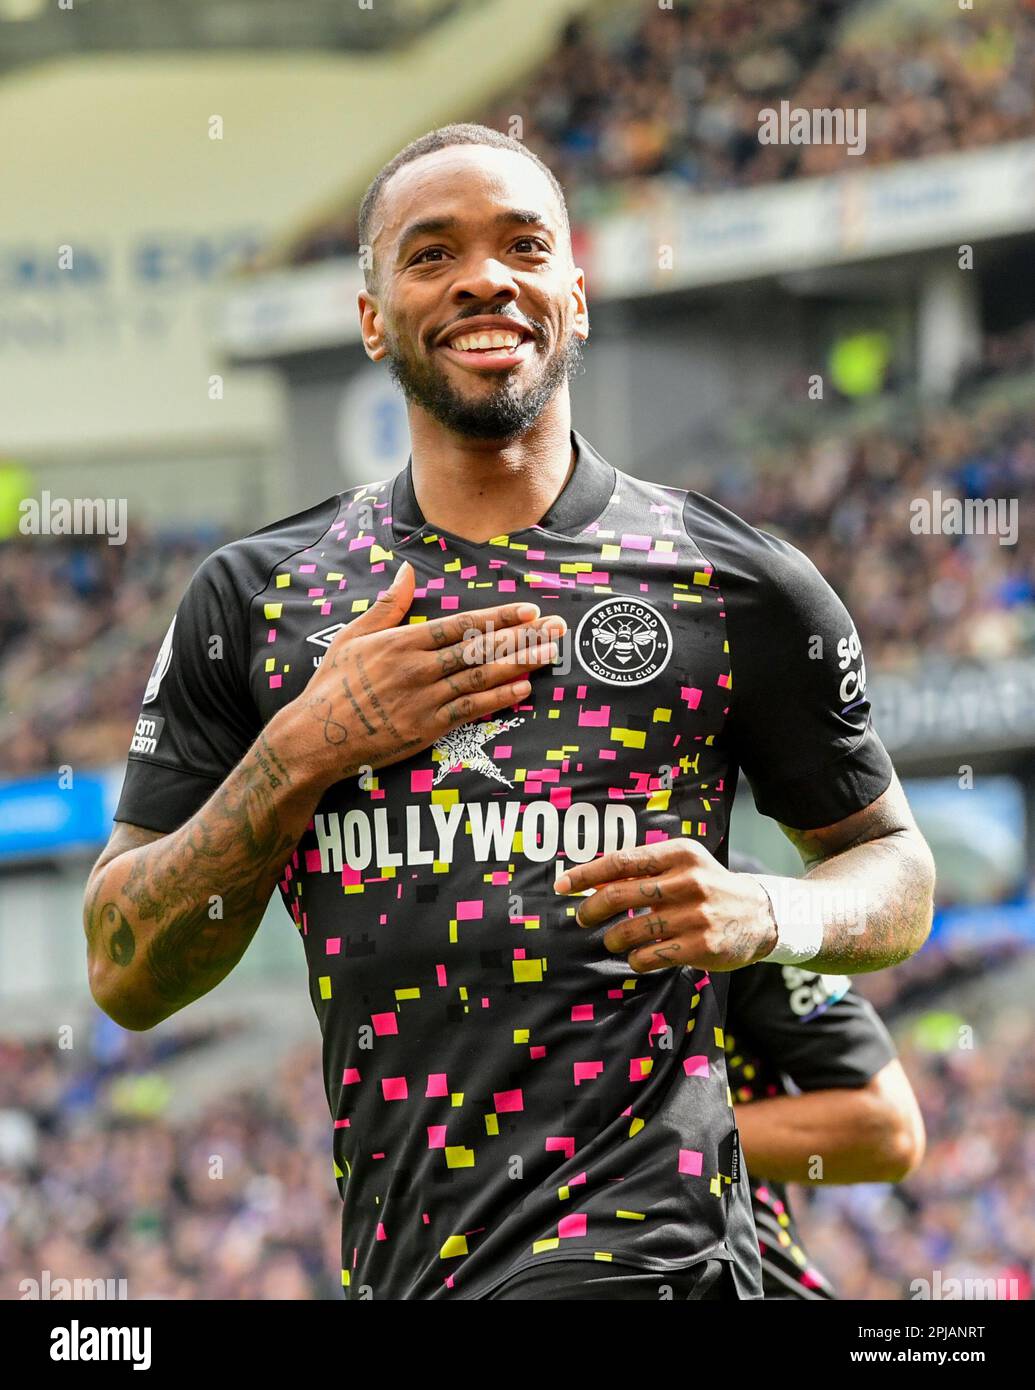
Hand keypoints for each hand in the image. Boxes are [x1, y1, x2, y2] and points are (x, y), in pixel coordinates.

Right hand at [285, 559, 564, 787]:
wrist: (315, 737)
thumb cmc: (332, 685)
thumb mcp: (352, 637)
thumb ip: (386, 606)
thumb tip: (405, 572)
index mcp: (401, 642)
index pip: (461, 625)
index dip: (498, 617)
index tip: (528, 611)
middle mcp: (417, 668)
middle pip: (480, 648)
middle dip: (522, 637)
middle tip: (557, 629)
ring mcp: (424, 699)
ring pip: (481, 677)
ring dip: (520, 664)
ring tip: (550, 655)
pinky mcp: (426, 728)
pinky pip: (470, 711)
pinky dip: (498, 699)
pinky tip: (523, 688)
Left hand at [554, 839, 778, 972]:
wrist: (761, 914)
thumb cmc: (709, 886)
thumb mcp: (684, 865)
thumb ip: (645, 869)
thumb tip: (593, 880)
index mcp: (681, 854)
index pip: (622, 861)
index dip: (586, 874)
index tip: (562, 885)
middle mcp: (689, 881)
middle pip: (620, 895)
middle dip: (591, 909)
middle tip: (581, 917)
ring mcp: (697, 916)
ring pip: (632, 930)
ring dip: (614, 938)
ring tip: (613, 940)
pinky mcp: (702, 946)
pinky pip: (651, 956)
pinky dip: (636, 959)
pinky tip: (638, 957)